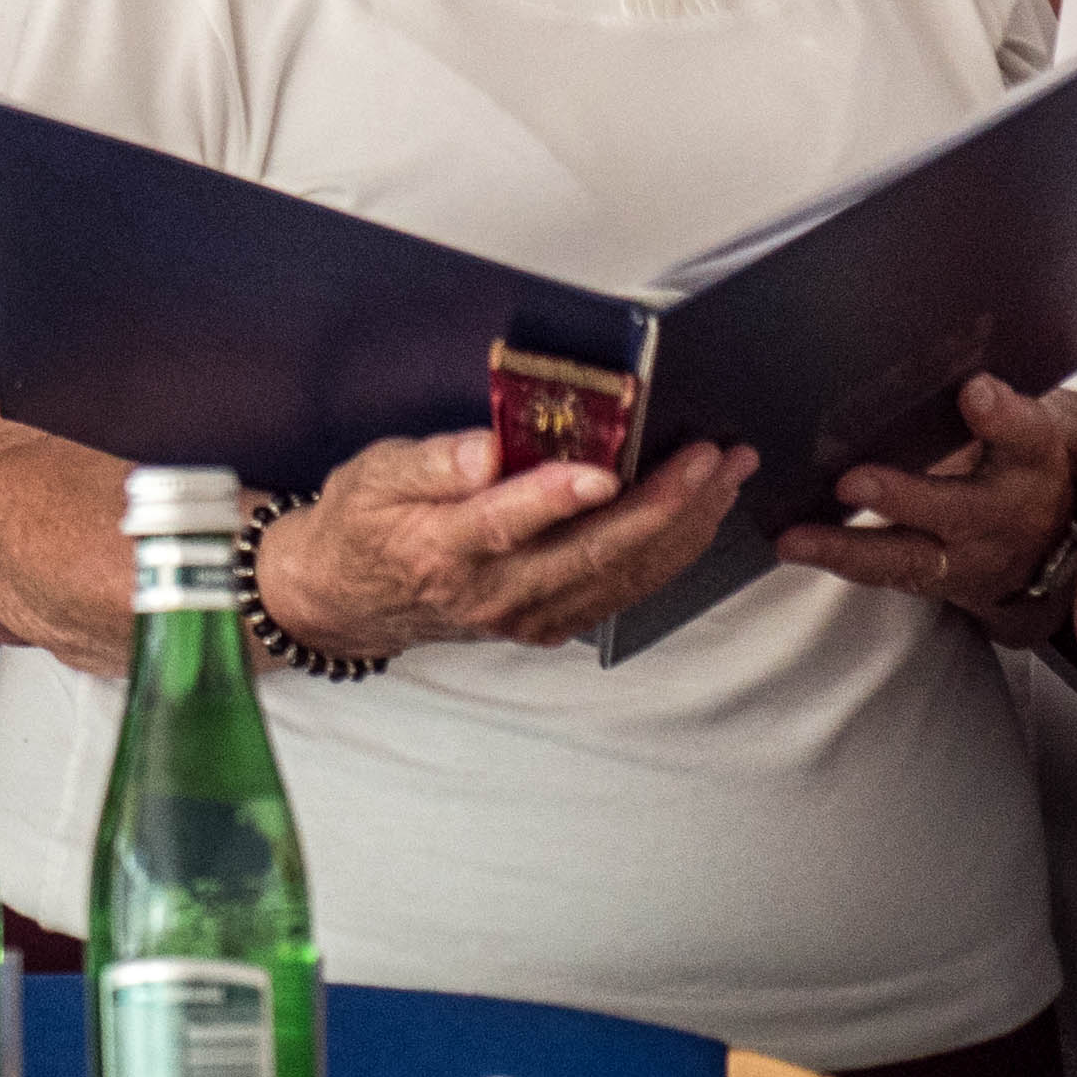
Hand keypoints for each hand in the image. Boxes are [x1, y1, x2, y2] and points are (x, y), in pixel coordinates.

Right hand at [255, 431, 755, 659]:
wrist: (350, 598)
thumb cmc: (364, 522)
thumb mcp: (373, 474)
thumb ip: (431, 463)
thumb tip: (487, 451)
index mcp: (443, 548)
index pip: (507, 522)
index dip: (557, 497)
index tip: (605, 469)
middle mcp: (494, 591)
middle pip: (592, 552)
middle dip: (663, 503)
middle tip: (711, 457)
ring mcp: (528, 616)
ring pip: (622, 574)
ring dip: (684, 525)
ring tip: (725, 474)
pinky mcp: (551, 625)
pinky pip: (623, 591)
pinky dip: (669, 554)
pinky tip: (697, 518)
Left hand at [782, 374, 1076, 627]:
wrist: (1045, 541)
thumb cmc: (1014, 463)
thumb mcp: (1021, 429)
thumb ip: (991, 405)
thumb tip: (955, 378)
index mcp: (1029, 460)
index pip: (1025, 435)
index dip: (1002, 416)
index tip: (974, 391)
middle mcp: (1002, 513)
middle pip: (959, 510)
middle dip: (904, 497)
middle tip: (852, 482)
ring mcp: (968, 556)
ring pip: (911, 558)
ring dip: (849, 548)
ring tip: (796, 539)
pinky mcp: (936, 579)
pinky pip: (886, 574)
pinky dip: (839, 561)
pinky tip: (796, 546)